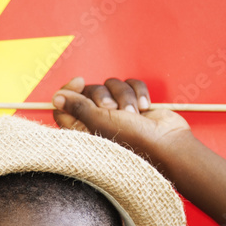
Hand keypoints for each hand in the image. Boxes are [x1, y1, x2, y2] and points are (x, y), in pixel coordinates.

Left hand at [52, 77, 191, 170]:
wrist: (169, 143)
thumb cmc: (133, 139)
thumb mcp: (100, 121)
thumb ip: (78, 107)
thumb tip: (56, 97)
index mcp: (83, 129)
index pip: (64, 104)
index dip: (70, 90)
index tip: (79, 82)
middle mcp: (98, 120)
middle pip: (90, 91)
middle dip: (105, 95)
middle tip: (114, 110)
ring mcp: (118, 112)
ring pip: (112, 85)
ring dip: (125, 96)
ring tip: (134, 114)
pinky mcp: (135, 105)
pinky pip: (131, 84)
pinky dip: (139, 92)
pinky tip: (145, 108)